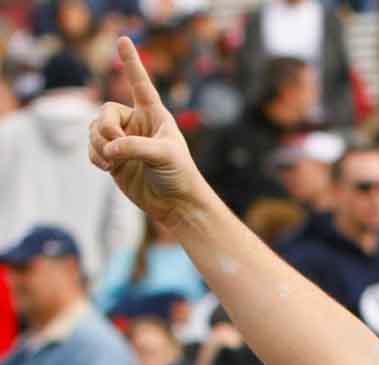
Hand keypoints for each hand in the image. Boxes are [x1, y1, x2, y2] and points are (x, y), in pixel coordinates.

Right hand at [89, 37, 205, 224]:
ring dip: (99, 145)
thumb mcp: (164, 156)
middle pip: (105, 111)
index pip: (140, 84)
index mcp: (154, 115)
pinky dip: (95, 156)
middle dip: (105, 129)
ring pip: (94, 130)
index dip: (132, 62)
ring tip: (115, 161)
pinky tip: (107, 167)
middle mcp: (136, 123)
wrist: (176, 204)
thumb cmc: (180, 175)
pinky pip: (92, 148)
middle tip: (116, 146)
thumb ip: (136, 147)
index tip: (124, 39)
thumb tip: (109, 149)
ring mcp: (123, 140)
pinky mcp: (113, 157)